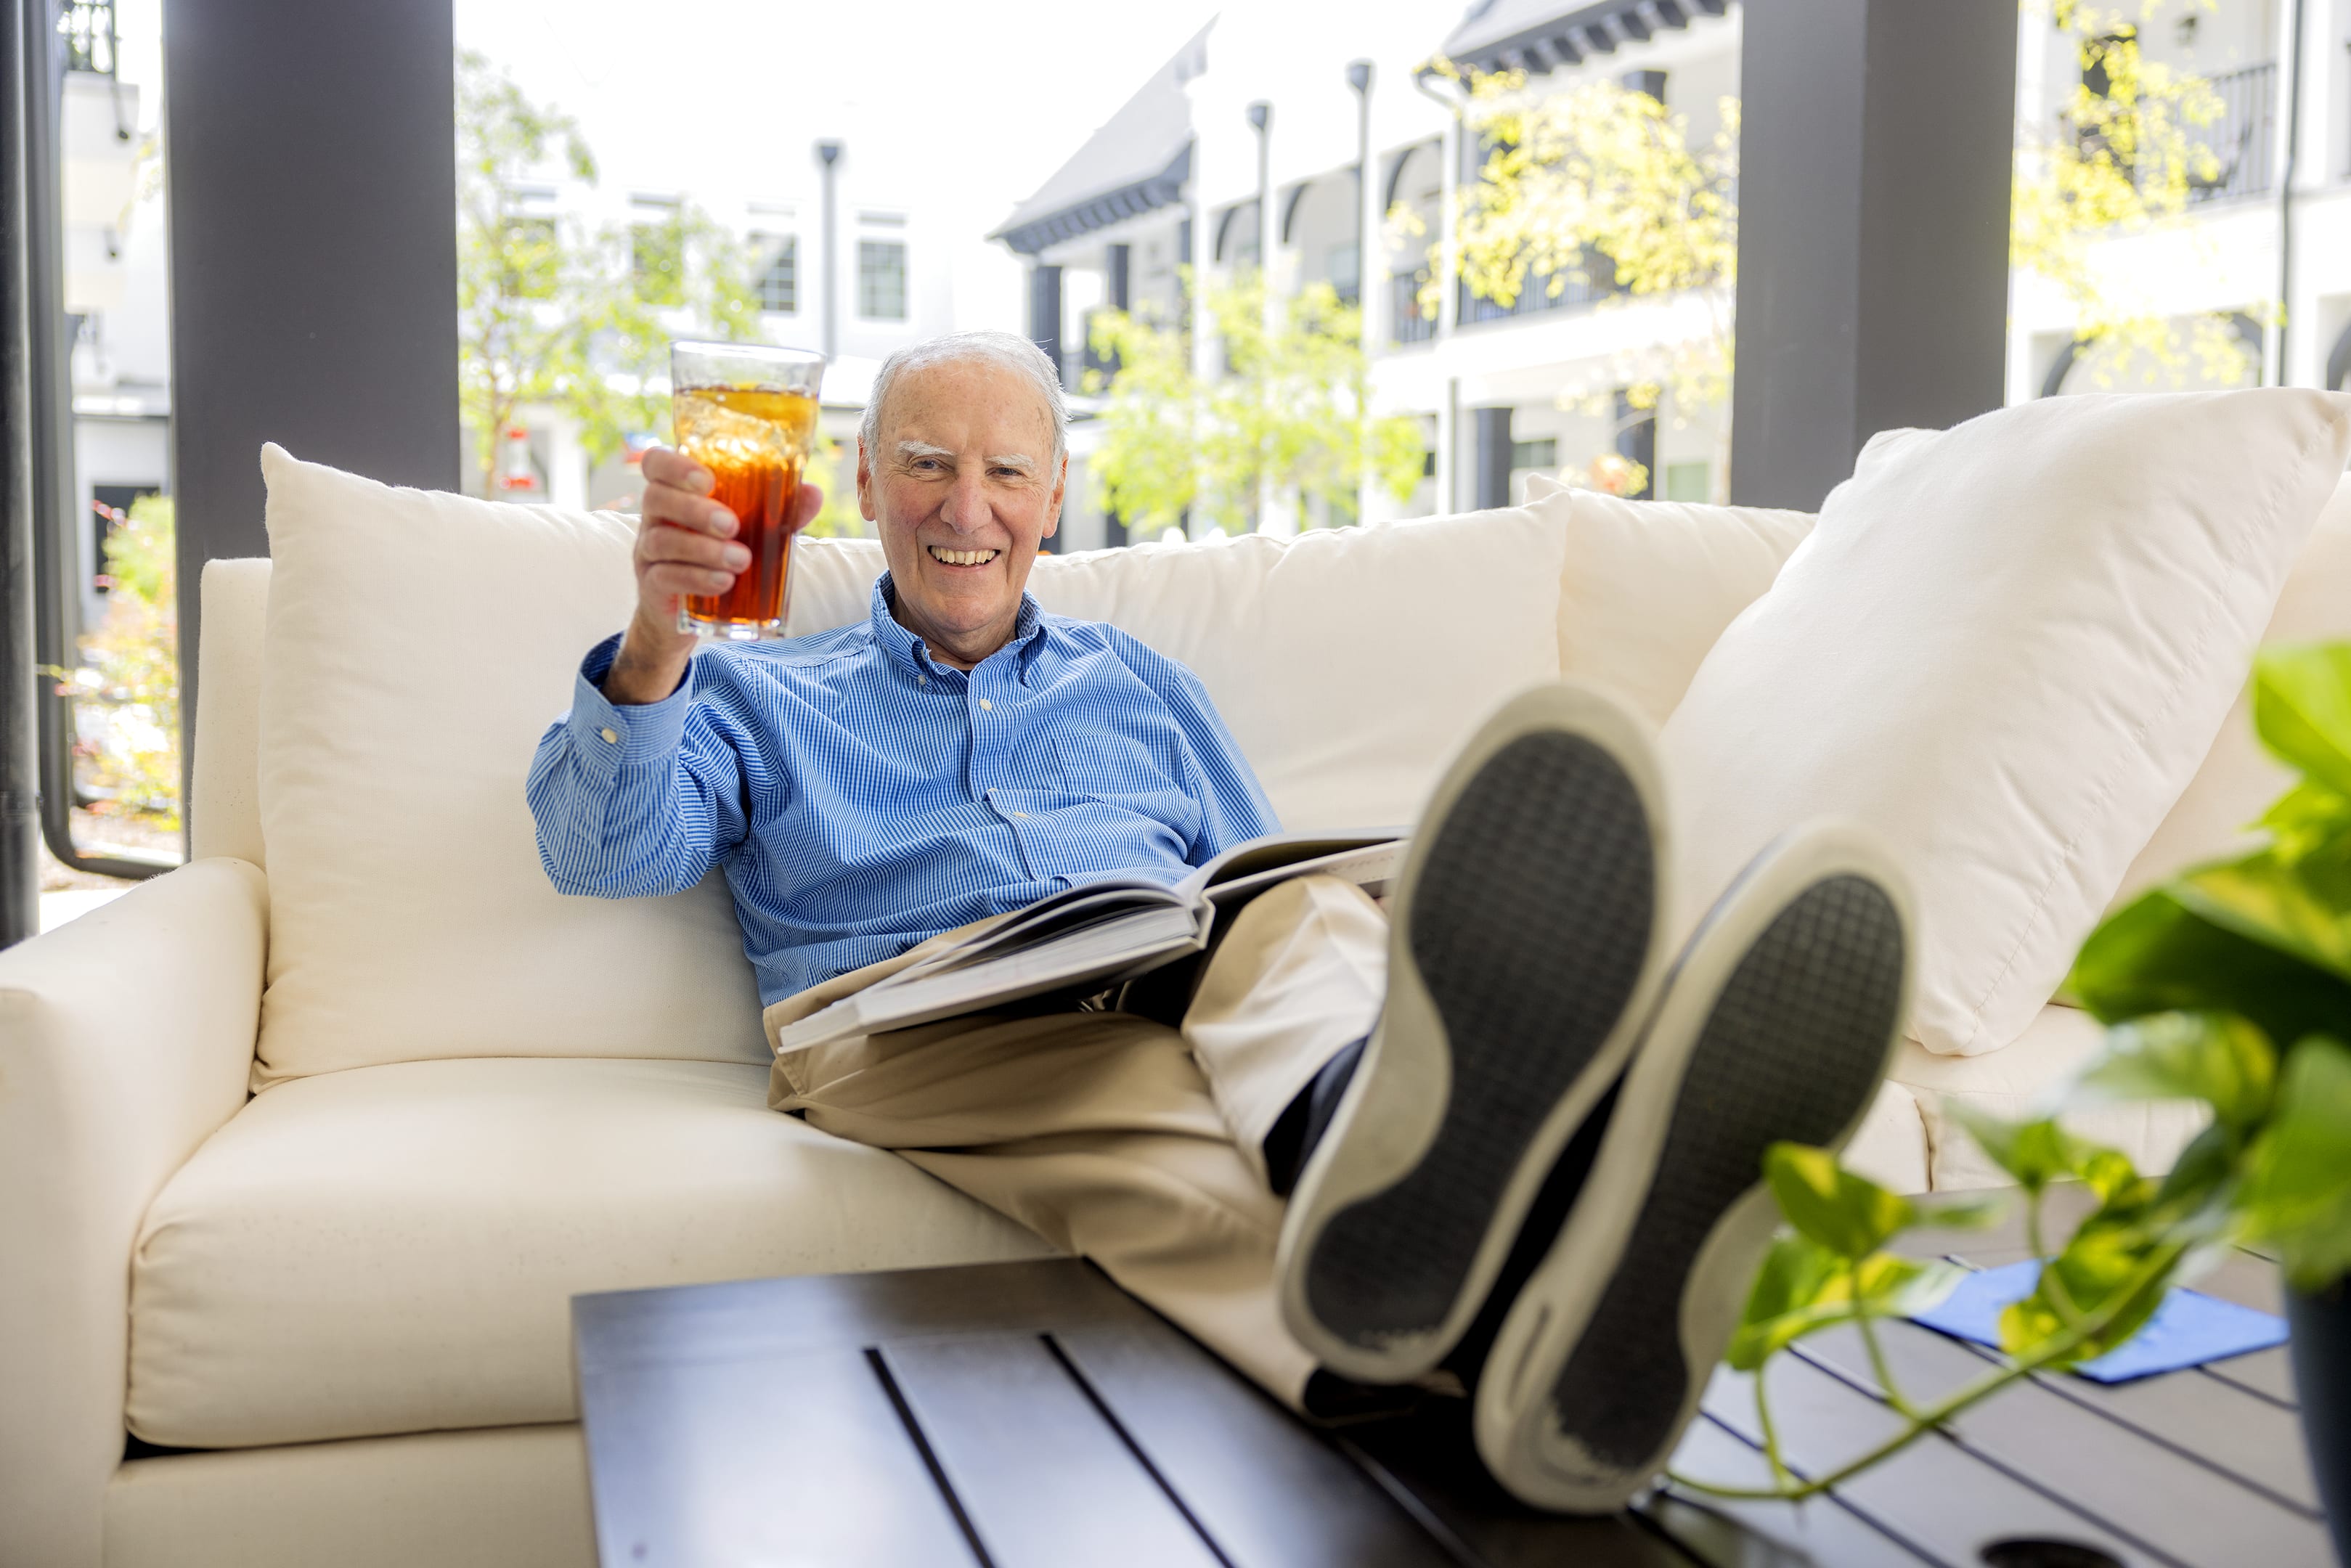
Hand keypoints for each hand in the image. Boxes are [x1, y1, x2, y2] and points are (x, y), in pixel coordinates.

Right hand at [604, 446, 823, 704]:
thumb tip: (813, 493)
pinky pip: (664, 577)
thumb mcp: (752, 531)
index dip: (675, 466)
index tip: (707, 479)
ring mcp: (648, 552)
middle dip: (695, 510)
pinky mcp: (652, 585)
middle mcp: (655, 517)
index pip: (656, 463)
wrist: (694, 611)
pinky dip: (696, 578)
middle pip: (656, 498)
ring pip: (661, 540)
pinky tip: (723, 582)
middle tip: (733, 525)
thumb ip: (779, 511)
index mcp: (676, 493)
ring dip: (703, 549)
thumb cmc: (722, 555)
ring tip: (741, 560)